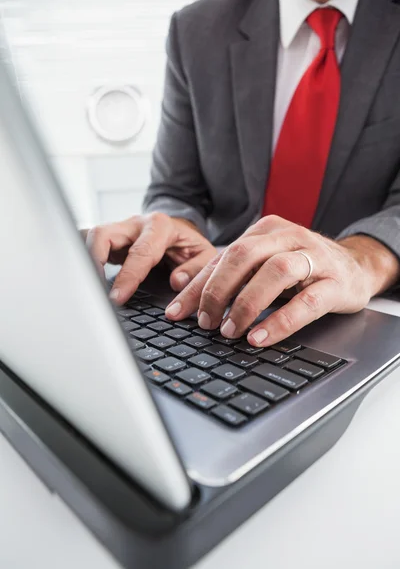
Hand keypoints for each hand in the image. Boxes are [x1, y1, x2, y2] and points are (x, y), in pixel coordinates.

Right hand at [84, 213, 216, 304]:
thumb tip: (176, 281)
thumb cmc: (190, 245)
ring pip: (91, 237)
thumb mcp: (205, 255)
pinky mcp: (110, 237)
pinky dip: (83, 257)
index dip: (127, 277)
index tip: (116, 298)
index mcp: (160, 226)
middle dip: (94, 261)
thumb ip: (195, 269)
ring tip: (88, 287)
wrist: (181, 229)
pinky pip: (89, 242)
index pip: (139, 253)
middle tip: (94, 290)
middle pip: (103, 235)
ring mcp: (120, 229)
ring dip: (86, 260)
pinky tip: (84, 276)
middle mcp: (135, 223)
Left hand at [165, 215, 399, 346]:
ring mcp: (315, 257)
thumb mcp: (263, 266)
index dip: (196, 286)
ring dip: (247, 304)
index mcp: (265, 231)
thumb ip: (228, 275)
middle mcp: (289, 237)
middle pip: (244, 256)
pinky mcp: (336, 283)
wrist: (355, 267)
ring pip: (276, 272)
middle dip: (218, 290)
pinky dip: (280, 321)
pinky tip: (259, 337)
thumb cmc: (301, 269)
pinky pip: (306, 302)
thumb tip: (183, 291)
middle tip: (205, 322)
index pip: (223, 256)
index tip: (176, 313)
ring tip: (229, 331)